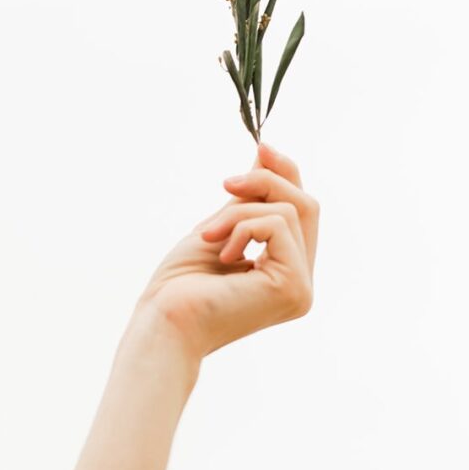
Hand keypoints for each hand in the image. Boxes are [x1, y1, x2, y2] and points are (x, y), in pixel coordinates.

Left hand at [136, 141, 319, 363]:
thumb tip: (267, 155)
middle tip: (226, 183)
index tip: (260, 147)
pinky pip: (278, 224)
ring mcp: (301, 288)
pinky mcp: (294, 287)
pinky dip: (241, 225)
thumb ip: (249, 200)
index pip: (302, 213)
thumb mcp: (219, 228)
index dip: (286, 175)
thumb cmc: (180, 286)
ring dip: (238, 211)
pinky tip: (221, 252)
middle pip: (306, 206)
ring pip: (289, 210)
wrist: (163, 322)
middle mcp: (301, 284)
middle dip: (266, 182)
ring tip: (208, 236)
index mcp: (286, 273)